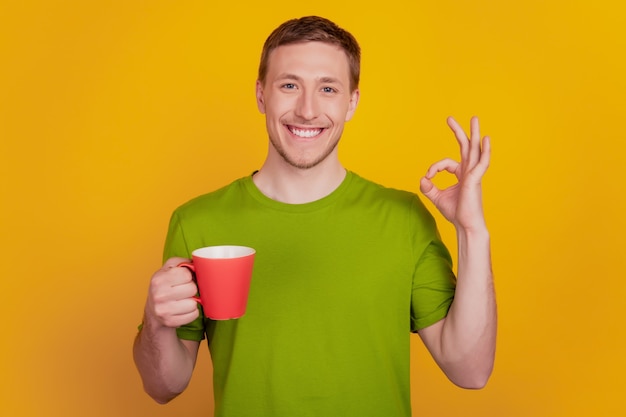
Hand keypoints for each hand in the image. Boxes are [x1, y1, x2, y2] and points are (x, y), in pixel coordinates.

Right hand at [144, 257, 199, 327]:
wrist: (153, 309)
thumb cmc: (164, 285)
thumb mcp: (169, 268)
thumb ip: (183, 262)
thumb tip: (200, 262)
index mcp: (158, 279)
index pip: (186, 274)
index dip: (188, 276)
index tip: (183, 279)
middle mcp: (159, 295)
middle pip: (192, 289)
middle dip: (191, 289)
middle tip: (184, 290)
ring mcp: (163, 310)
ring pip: (194, 303)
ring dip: (192, 301)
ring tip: (183, 300)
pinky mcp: (170, 322)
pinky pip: (193, 315)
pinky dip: (192, 312)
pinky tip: (183, 309)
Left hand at [419, 116, 490, 231]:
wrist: (466, 226)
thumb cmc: (456, 213)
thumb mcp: (437, 198)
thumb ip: (429, 188)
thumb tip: (422, 179)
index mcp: (462, 174)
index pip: (446, 163)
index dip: (434, 167)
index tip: (427, 177)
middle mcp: (469, 171)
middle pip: (465, 147)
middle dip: (458, 132)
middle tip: (449, 118)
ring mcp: (474, 174)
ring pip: (474, 150)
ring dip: (474, 134)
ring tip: (474, 119)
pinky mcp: (475, 180)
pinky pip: (482, 162)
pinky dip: (485, 151)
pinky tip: (486, 139)